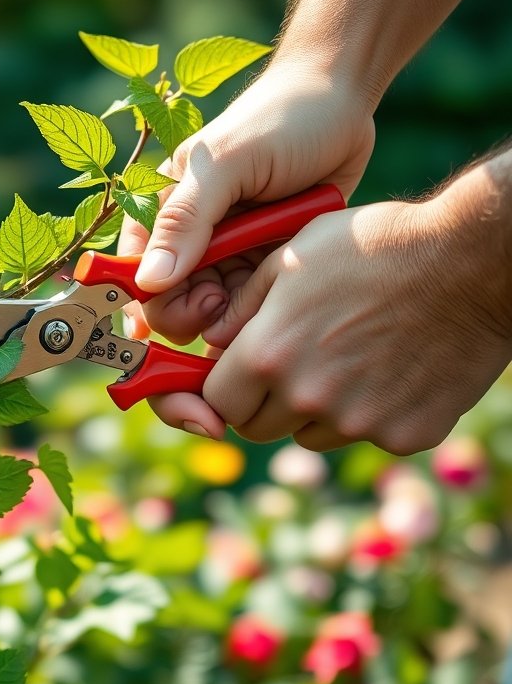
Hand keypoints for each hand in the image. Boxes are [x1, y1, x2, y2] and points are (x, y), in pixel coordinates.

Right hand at [117, 61, 376, 434]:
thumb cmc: (279, 119)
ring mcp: (223, 258)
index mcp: (158, 217)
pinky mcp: (259, 267)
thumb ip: (186, 221)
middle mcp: (184, 244)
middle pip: (170, 314)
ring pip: (213, 320)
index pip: (132, 284)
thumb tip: (148, 282)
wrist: (343, 99)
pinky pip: (250, 310)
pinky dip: (260, 313)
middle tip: (223, 305)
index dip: (146, 319)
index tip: (178, 336)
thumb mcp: (226, 163)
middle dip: (193, 324)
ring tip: (261, 287)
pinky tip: (280, 293)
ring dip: (233, 320)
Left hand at [195, 194, 511, 454]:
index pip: (217, 403)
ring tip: (347, 359)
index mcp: (268, 355)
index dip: (224, 387)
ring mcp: (359, 423)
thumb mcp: (291, 258)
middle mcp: (307, 398)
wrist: (474, 259)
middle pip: (257, 429)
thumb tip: (210, 343)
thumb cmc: (374, 246)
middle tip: (291, 367)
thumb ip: (241, 308)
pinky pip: (365, 436)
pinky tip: (391, 368)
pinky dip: (370, 413)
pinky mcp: (406, 435)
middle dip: (262, 403)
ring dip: (314, 411)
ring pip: (308, 436)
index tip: (239, 373)